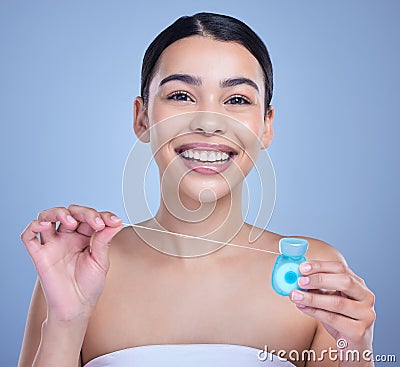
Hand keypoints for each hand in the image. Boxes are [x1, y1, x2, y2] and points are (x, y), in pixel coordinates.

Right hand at [20, 205, 123, 321]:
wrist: (76, 308)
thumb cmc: (88, 286)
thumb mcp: (101, 261)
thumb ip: (104, 240)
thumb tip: (115, 222)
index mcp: (84, 237)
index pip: (89, 217)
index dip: (101, 215)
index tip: (113, 221)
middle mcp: (67, 238)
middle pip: (70, 212)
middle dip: (84, 213)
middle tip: (96, 222)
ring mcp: (53, 244)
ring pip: (48, 217)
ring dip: (59, 213)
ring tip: (71, 221)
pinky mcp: (40, 255)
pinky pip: (29, 236)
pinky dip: (33, 226)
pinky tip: (44, 225)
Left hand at [289, 260, 375, 347]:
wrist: (353, 347)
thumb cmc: (339, 319)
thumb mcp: (329, 299)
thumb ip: (317, 288)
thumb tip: (296, 278)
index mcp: (359, 285)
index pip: (341, 268)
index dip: (320, 266)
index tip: (302, 267)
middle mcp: (366, 297)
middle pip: (345, 282)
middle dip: (319, 280)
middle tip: (300, 281)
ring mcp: (366, 315)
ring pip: (337, 302)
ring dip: (312, 298)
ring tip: (295, 296)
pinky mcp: (359, 331)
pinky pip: (333, 319)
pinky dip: (314, 312)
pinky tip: (302, 308)